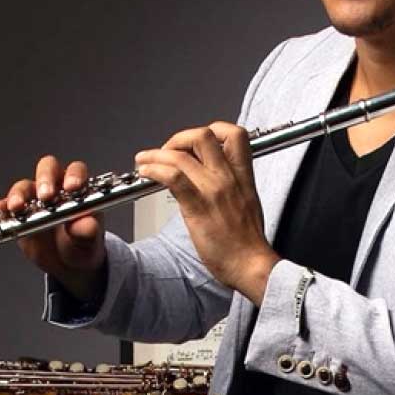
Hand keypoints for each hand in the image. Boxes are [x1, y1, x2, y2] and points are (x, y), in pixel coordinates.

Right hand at [0, 155, 106, 303]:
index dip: (74, 175)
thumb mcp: (89, 240)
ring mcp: (34, 200)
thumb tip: (87, 224)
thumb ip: (88, 231)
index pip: (76, 171)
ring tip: (18, 207)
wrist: (67, 264)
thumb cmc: (82, 244)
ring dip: (19, 194)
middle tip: (46, 196)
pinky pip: (5, 206)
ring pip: (24, 187)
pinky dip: (1, 208)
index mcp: (77, 190)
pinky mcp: (17, 214)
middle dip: (45, 180)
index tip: (72, 187)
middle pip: (47, 170)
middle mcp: (55, 188)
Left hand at [134, 122, 279, 303]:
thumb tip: (209, 179)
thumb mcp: (247, 203)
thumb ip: (231, 186)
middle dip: (178, 138)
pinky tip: (146, 173)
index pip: (234, 134)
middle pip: (203, 135)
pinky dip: (153, 169)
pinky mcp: (198, 206)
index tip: (195, 144)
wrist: (251, 264)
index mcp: (243, 175)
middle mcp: (228, 177)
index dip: (212, 130)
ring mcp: (213, 190)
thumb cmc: (248, 242)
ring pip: (181, 155)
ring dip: (155, 154)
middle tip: (167, 152)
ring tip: (144, 161)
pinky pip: (172, 177)